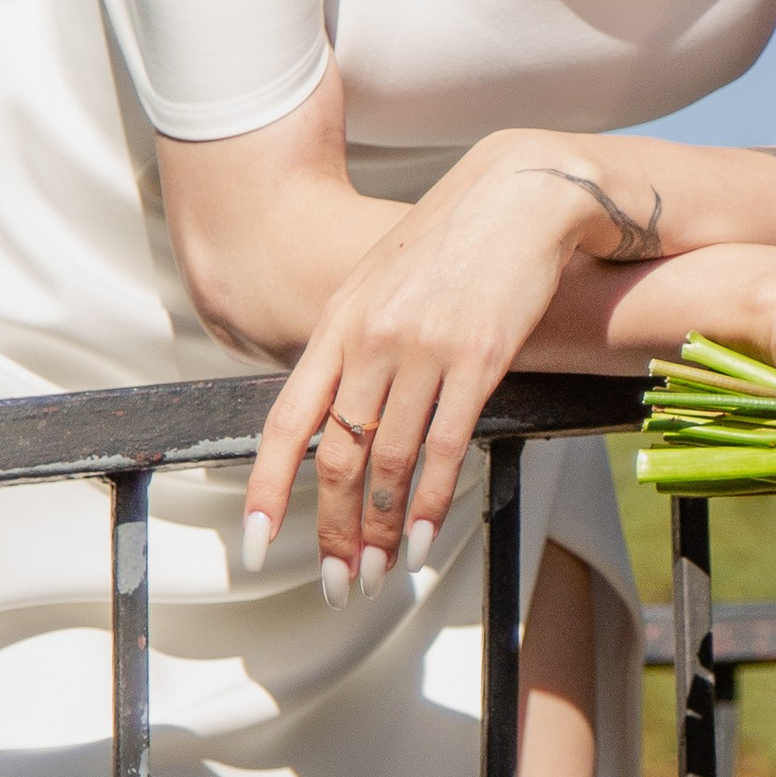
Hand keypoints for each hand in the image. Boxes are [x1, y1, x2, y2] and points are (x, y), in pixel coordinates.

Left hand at [247, 142, 611, 593]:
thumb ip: (353, 346)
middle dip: (332, 530)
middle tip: (336, 582)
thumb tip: (337, 414)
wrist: (518, 194)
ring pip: (388, 461)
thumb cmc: (451, 243)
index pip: (288, 421)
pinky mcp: (478, 359)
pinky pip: (445, 447)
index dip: (267, 488)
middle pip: (338, 456)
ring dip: (379, 530)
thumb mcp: (381, 285)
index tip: (257, 544)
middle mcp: (371, 340)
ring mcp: (423, 350)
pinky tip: (422, 539)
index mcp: (338, 324)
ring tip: (378, 574)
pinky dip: (429, 502)